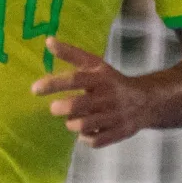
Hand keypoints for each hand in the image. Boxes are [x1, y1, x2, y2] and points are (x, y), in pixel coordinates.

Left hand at [32, 39, 150, 148]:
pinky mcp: (120, 132)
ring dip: (72, 123)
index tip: (35, 89)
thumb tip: (48, 41)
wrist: (147, 100)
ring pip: (83, 125)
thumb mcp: (95, 65)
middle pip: (77, 105)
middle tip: (55, 107)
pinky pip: (95, 141)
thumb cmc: (112, 82)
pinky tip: (86, 131)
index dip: (54, 84)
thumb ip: (71, 54)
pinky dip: (85, 138)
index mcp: (101, 78)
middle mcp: (109, 96)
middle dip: (60, 108)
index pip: (75, 79)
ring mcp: (115, 116)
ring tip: (72, 119)